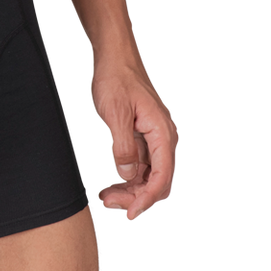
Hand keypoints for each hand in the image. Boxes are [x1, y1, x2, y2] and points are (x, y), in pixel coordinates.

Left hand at [90, 55, 178, 223]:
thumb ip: (124, 146)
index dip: (147, 199)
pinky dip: (129, 177)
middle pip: (158, 180)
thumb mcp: (116, 113)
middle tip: (111, 203)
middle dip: (137, 197)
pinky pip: (141, 164)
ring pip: (149, 175)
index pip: (162, 177)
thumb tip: (129, 175)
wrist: (114, 56)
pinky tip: (113, 183)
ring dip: (131, 189)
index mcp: (163, 133)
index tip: (130, 214)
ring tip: (107, 196)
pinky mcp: (144, 136)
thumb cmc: (117, 77)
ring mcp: (154, 138)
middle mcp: (164, 138)